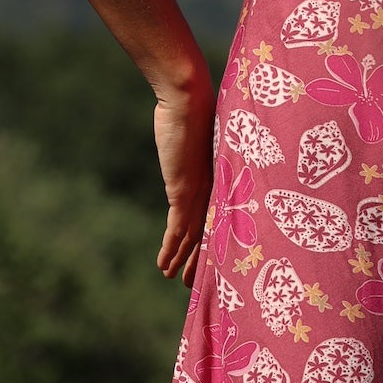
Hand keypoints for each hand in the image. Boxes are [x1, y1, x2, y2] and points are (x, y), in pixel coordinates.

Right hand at [154, 81, 215, 286]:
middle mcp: (213, 189)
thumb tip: (189, 137)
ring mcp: (199, 192)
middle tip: (196, 282)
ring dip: (183, 260)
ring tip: (176, 280)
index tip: (208, 255)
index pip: (216, 216)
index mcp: (219, 177)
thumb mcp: (194, 134)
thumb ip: (193, 146)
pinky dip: (169, 250)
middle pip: (208, 232)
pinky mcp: (184, 192)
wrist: (188, 100)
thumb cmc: (193, 109)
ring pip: (193, 237)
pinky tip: (163, 266)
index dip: (210, 238)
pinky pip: (177, 230)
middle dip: (200, 259)